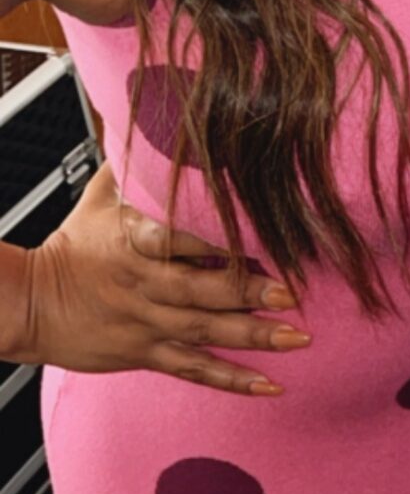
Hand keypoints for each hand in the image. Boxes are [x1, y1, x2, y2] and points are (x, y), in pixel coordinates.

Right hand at [13, 160, 310, 392]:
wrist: (29, 305)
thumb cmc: (71, 245)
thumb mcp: (101, 196)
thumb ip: (136, 160)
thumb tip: (154, 109)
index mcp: (133, 243)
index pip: (174, 240)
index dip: (212, 241)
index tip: (254, 237)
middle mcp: (144, 286)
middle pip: (200, 291)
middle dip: (247, 292)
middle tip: (292, 291)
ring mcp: (147, 324)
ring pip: (205, 332)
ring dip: (253, 336)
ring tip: (296, 336)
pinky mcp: (146, 353)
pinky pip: (194, 368)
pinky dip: (232, 379)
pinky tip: (268, 384)